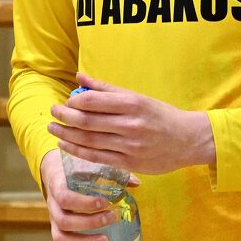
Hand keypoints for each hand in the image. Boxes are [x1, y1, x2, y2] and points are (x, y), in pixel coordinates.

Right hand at [39, 150, 129, 240]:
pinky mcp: (58, 231)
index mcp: (58, 186)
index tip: (105, 203)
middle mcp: (53, 205)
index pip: (65, 198)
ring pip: (61, 237)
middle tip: (112, 219)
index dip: (84, 204)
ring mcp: (53, 220)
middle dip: (89, 223)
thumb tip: (136, 183)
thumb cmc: (75, 169)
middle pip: (64, 221)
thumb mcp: (88, 165)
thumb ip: (110, 173)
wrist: (55, 172)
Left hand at [49, 71, 215, 174]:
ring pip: (89, 141)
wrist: (188, 140)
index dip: (73, 102)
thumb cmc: (161, 115)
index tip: (64, 101)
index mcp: (132, 103)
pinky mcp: (129, 163)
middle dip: (64, 117)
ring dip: (66, 135)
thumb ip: (107, 89)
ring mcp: (129, 145)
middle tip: (52, 113)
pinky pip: (97, 157)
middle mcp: (130, 124)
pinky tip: (67, 146)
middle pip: (87, 122)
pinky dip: (78, 152)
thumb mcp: (138, 97)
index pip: (93, 101)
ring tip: (53, 130)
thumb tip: (79, 78)